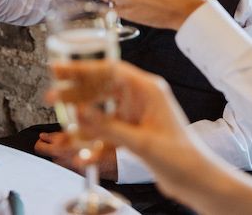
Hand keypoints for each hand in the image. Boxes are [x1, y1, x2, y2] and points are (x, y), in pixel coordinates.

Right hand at [50, 62, 251, 214]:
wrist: (199, 182)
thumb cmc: (182, 158)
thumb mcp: (142, 142)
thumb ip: (108, 126)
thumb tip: (80, 112)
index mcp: (147, 89)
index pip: (108, 70)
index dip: (82, 67)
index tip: (59, 68)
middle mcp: (140, 98)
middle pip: (101, 88)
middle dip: (75, 93)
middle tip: (52, 96)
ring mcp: (136, 116)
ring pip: (100, 112)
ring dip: (80, 121)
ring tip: (59, 127)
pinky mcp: (133, 134)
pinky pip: (106, 133)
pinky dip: (93, 143)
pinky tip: (81, 154)